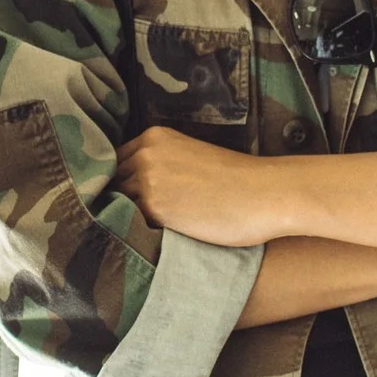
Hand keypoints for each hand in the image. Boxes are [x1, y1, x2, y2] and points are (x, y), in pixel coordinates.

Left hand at [113, 126, 293, 247]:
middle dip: (117, 198)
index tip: (125, 198)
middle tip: (125, 219)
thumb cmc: (237, 180)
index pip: (116, 161)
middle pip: (112, 181)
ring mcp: (147, 180)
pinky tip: (146, 238)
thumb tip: (135, 187)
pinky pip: (131, 222)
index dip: (119, 181)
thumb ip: (161, 165)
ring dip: (124, 216)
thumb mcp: (191, 156)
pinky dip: (135, 231)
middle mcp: (145, 154)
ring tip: (136, 231)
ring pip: (118, 203)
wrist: (265, 194)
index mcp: (154, 137)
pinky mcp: (155, 208)